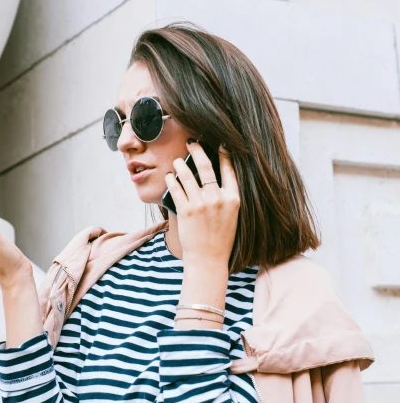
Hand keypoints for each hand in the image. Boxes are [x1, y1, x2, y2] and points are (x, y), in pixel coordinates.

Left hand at [165, 142, 239, 268]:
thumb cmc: (221, 239)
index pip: (230, 168)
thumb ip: (226, 196)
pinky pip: (175, 188)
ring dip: (179, 164)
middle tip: (191, 143)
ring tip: (176, 161)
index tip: (220, 143)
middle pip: (206, 165)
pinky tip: (169, 176)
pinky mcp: (185, 210)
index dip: (224, 153)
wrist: (209, 260)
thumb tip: (214, 176)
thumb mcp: (232, 216)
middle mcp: (217, 198)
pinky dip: (171, 180)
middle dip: (197, 150)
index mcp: (233, 198)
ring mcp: (201, 204)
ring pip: (186, 174)